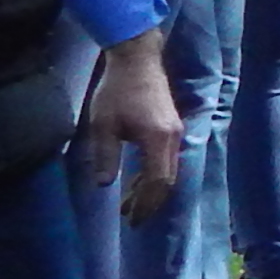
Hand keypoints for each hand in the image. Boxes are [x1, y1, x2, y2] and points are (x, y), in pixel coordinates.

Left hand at [79, 32, 183, 227]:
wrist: (137, 59)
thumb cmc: (117, 90)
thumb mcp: (103, 124)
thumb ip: (105, 155)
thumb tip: (104, 185)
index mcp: (158, 140)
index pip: (157, 182)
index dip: (145, 203)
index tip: (132, 219)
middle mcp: (173, 139)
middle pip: (167, 180)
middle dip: (150, 201)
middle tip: (132, 218)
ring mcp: (176, 132)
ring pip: (169, 171)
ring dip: (150, 188)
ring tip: (130, 203)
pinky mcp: (172, 127)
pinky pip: (167, 160)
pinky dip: (153, 174)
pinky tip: (137, 179)